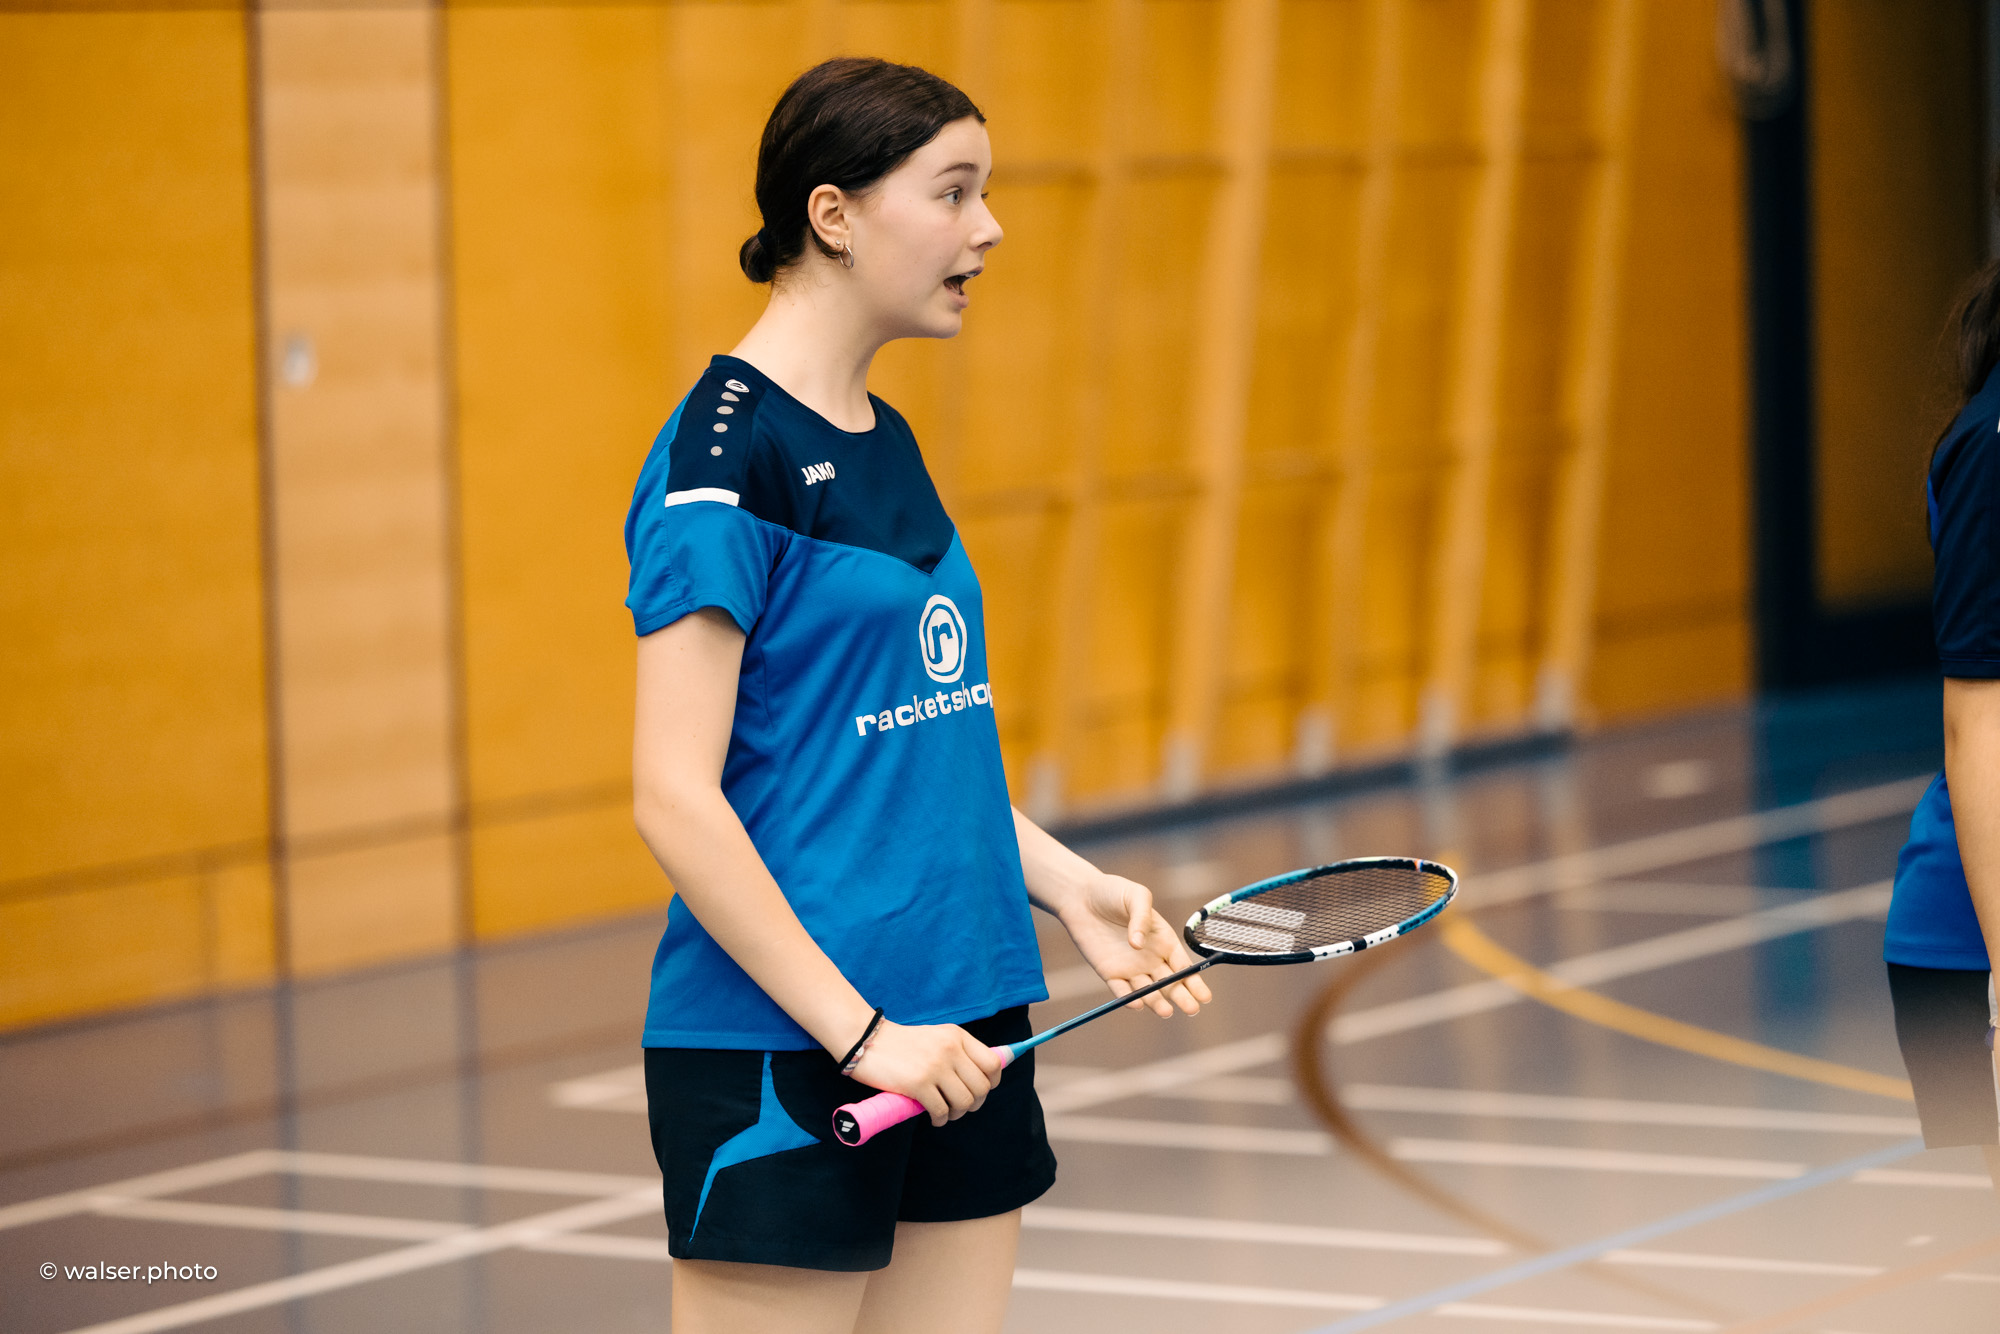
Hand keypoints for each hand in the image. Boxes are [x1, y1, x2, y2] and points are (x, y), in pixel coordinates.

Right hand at [847, 1021, 1003, 1126]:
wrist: (867, 1040)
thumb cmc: (902, 1044)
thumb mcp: (937, 1037)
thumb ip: (958, 1052)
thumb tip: (982, 1078)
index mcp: (957, 1036)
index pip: (993, 1063)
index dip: (991, 1082)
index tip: (980, 1090)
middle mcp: (951, 1049)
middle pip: (982, 1087)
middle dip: (974, 1103)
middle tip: (960, 1106)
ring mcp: (935, 1066)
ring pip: (964, 1102)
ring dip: (957, 1114)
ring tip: (945, 1113)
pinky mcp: (919, 1083)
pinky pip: (941, 1111)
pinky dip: (940, 1119)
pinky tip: (933, 1117)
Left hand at [1061, 873, 1213, 1016]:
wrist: (1081, 897)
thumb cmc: (1113, 892)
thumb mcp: (1136, 896)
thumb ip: (1141, 918)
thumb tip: (1138, 945)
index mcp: (1164, 941)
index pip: (1183, 966)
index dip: (1195, 982)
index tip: (1205, 997)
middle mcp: (1151, 958)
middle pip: (1170, 984)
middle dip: (1182, 997)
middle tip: (1191, 1010)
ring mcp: (1131, 968)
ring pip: (1148, 991)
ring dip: (1157, 1002)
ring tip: (1166, 1011)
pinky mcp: (1110, 972)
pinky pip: (1121, 990)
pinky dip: (1128, 998)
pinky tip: (1136, 1003)